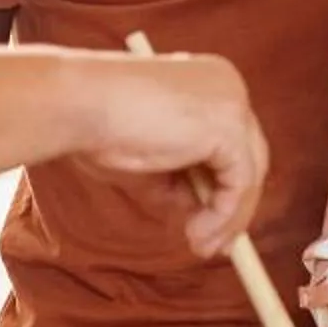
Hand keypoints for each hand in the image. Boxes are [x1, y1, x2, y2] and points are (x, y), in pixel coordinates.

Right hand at [77, 51, 267, 257]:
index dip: (221, 184)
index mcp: (207, 81)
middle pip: (248, 156)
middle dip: (232, 205)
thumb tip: (196, 208)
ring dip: (228, 219)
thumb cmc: (98, 125)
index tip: (205, 221)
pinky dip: (223, 216)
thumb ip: (175, 177)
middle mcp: (228, 85)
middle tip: (213, 243)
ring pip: (248, 173)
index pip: (229, 139)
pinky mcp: (229, 127)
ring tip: (200, 246)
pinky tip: (196, 234)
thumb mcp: (146, 158)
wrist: (79, 105)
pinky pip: (240, 184)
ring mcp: (232, 104)